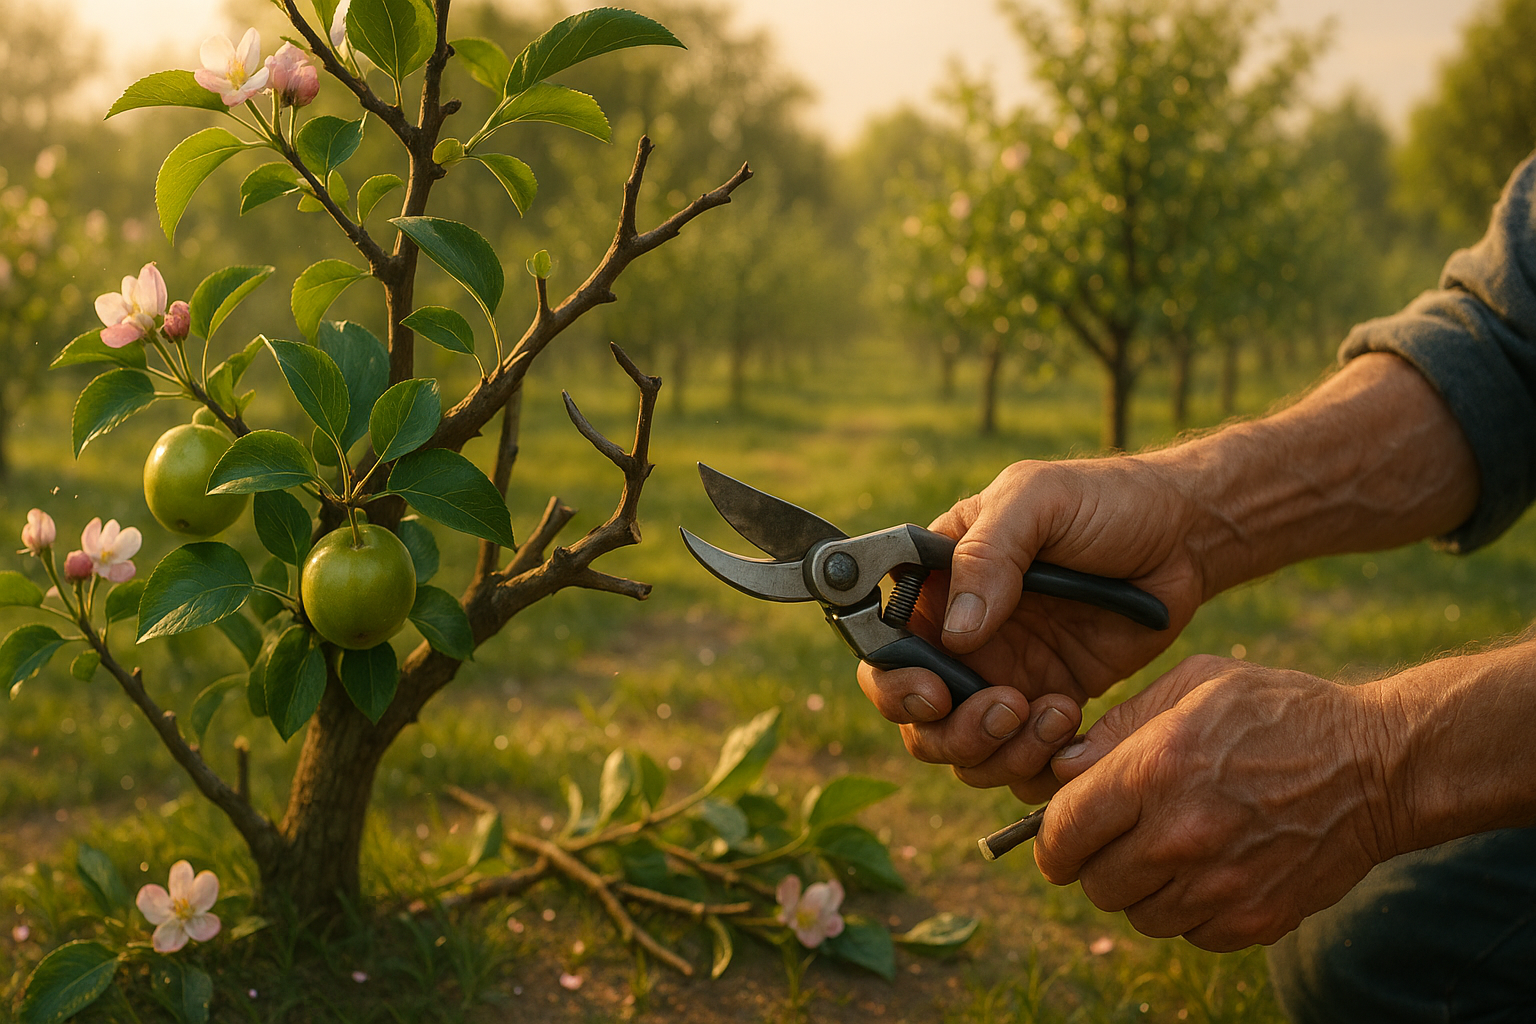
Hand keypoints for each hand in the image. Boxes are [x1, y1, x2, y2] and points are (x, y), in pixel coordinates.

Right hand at [857, 455, 1208, 799]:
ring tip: (1052, 712)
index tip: (934, 692)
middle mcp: (957, 635)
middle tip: (1006, 708)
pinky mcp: (1045, 702)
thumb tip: (956, 632)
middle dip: (949, 730)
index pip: (883, 646)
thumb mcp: (1038, 500)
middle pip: (915, 715)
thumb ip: (989, 553)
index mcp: (938, 582)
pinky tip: (1072, 718)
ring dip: (998, 750)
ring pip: (963, 749)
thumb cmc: (1106, 500)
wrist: (1185, 537)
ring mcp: (1001, 673)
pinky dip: (1035, 759)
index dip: (894, 682)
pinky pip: (1017, 757)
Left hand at [1035, 655, 1392, 950]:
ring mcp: (1220, 886)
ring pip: (1137, 915)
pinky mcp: (1254, 920)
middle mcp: (1181, 836)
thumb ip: (1119, 727)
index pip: (1063, 831)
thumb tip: (1063, 768)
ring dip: (1142, 888)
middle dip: (1095, 861)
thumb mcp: (1193, 685)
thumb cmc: (1278, 713)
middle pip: (1094, 882)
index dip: (1050, 838)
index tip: (1057, 835)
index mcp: (1156, 770)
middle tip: (1120, 836)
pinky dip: (1188, 909)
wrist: (1379, 765)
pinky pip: (1189, 933)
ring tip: (1169, 850)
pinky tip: (1210, 869)